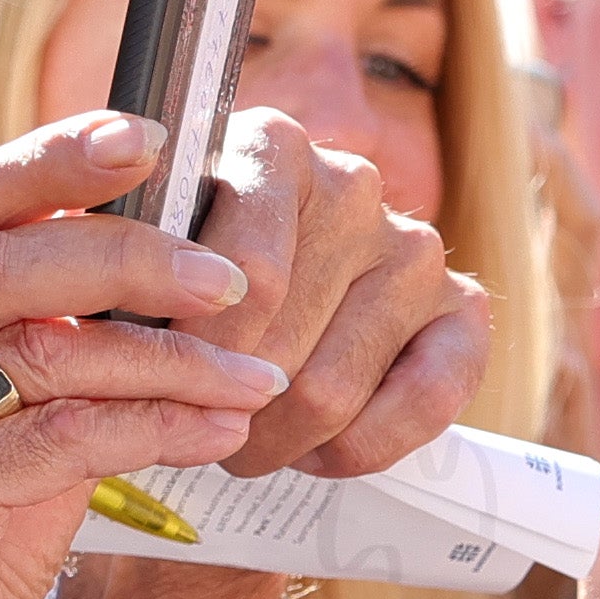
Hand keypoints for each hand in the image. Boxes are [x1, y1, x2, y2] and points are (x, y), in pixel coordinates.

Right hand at [0, 116, 291, 598]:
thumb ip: (27, 354)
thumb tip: (151, 276)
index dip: (49, 165)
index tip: (145, 136)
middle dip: (126, 254)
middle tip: (229, 274)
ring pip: (38, 352)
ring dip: (166, 358)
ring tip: (255, 371)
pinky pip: (60, 440)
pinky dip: (152, 430)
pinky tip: (216, 432)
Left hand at [160, 104, 486, 481]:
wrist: (275, 300)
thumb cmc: (190, 277)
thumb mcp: (146, 253)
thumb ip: (135, 265)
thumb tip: (135, 320)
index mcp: (270, 148)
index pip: (245, 273)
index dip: (195, 346)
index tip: (162, 375)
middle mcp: (352, 184)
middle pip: (279, 345)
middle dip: (224, 408)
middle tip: (197, 425)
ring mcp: (415, 247)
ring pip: (331, 390)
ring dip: (277, 441)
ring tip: (246, 439)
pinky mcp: (465, 309)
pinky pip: (419, 406)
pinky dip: (356, 450)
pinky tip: (319, 448)